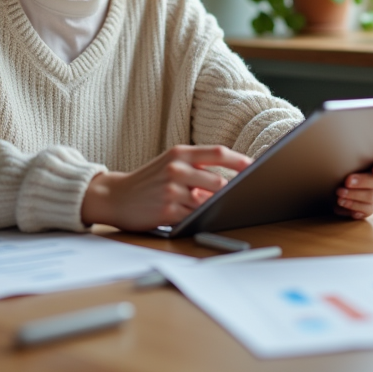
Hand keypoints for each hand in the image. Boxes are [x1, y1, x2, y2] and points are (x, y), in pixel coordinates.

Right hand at [81, 145, 252, 231]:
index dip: (241, 160)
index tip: (258, 166)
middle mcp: (176, 168)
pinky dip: (201, 218)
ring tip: (221, 209)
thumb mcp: (169, 164)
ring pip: (208, 201)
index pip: (218, 152)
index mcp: (179, 153)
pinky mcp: (167, 211)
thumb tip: (229, 180)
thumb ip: (197, 168)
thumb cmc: (147, 181)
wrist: (115, 196)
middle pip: (219, 180)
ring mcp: (172, 190)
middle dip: (232, 192)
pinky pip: (194, 216)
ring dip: (216, 207)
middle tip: (244, 196)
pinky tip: (200, 218)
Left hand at [335, 156, 372, 219]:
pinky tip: (340, 206)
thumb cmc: (351, 159)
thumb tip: (347, 143)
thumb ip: (358, 151)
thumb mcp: (356, 152)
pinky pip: (365, 211)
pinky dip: (352, 209)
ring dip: (355, 198)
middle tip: (347, 181)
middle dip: (363, 182)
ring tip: (339, 196)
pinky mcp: (371, 208)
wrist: (341, 174)